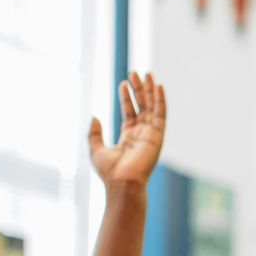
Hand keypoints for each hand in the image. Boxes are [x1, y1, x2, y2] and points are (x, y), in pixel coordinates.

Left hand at [88, 71, 165, 185]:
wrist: (122, 182)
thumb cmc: (109, 172)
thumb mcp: (96, 150)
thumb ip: (95, 133)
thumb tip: (94, 117)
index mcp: (129, 138)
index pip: (130, 113)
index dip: (126, 98)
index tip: (123, 83)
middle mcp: (142, 135)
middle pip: (142, 107)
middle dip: (139, 90)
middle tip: (135, 73)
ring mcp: (151, 135)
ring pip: (152, 108)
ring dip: (150, 91)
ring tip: (146, 74)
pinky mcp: (157, 136)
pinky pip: (161, 115)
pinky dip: (161, 101)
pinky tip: (159, 87)